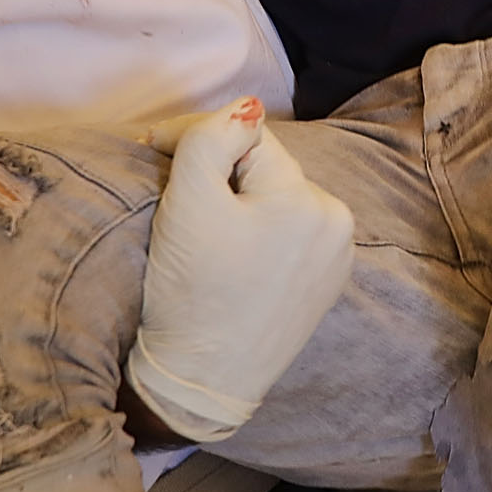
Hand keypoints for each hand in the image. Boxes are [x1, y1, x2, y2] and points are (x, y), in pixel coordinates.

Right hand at [130, 99, 356, 442]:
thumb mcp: (188, 203)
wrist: (202, 383)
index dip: (197, 140)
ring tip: (205, 232)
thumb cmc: (191, 293)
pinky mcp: (325, 286)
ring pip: (277, 201)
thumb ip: (210, 138)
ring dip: (242, 202)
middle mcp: (337, 224)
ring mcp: (336, 259)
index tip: (153, 151)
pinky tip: (233, 259)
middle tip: (176, 198)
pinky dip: (260, 235)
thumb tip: (243, 108)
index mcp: (310, 201)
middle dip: (222, 173)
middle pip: (266, 170)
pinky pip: (288, 237)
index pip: (248, 137)